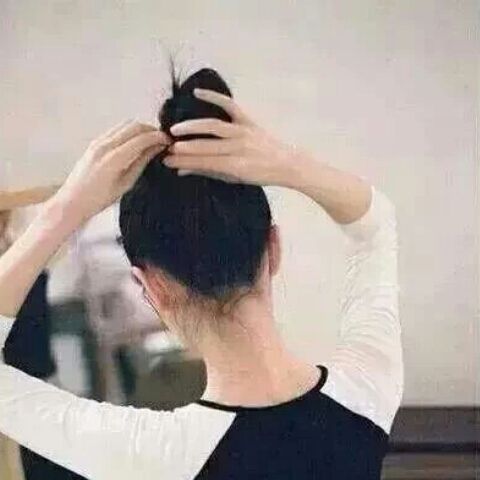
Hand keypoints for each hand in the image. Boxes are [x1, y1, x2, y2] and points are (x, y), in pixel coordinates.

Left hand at [54, 120, 169, 223]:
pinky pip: (116, 130)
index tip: (168, 141)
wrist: (73, 201)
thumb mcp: (126, 183)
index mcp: (114, 158)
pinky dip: (129, 132)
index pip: (142, 138)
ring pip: (125, 124)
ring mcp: (98, 142)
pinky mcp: (95, 143)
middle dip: (151, 130)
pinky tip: (135, 143)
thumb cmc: (99, 199)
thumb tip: (156, 149)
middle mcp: (105, 145)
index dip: (158, 137)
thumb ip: (141, 163)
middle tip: (162, 140)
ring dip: (140, 129)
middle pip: (134, 126)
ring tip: (150, 141)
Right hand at [163, 89, 298, 185]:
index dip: (184, 162)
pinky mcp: (249, 120)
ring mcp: (245, 131)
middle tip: (166, 148)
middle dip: (184, 148)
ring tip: (174, 129)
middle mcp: (240, 147)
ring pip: (215, 126)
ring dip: (193, 127)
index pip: (205, 163)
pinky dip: (214, 97)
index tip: (166, 160)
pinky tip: (197, 92)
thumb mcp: (234, 179)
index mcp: (237, 166)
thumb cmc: (260, 175)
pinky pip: (230, 106)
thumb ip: (209, 172)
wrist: (287, 164)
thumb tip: (182, 171)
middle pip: (207, 147)